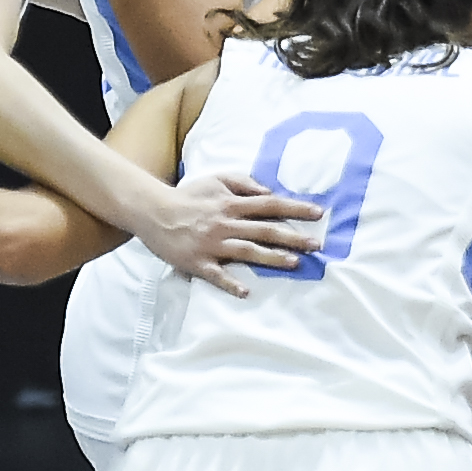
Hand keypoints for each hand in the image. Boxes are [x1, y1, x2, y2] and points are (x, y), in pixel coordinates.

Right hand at [135, 169, 321, 295]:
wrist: (153, 211)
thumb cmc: (188, 196)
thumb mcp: (216, 179)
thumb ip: (243, 182)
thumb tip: (268, 191)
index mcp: (231, 204)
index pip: (270, 204)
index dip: (295, 208)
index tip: (318, 213)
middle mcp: (226, 223)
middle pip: (265, 229)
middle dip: (293, 237)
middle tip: (317, 245)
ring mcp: (212, 244)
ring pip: (247, 251)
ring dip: (271, 258)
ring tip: (294, 263)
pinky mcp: (198, 261)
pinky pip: (216, 275)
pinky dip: (230, 283)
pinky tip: (246, 291)